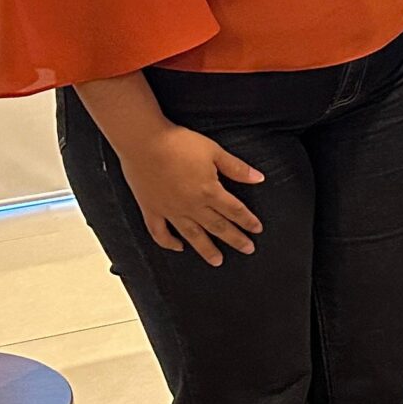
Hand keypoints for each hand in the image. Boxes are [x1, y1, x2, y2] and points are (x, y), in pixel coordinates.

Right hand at [118, 124, 265, 267]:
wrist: (143, 141)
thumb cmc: (179, 143)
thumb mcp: (214, 151)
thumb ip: (236, 168)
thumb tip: (259, 178)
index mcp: (209, 191)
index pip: (234, 211)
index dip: (248, 221)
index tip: (257, 230)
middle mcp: (191, 205)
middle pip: (218, 227)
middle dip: (235, 239)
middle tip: (248, 249)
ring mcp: (170, 210)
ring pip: (192, 235)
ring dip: (206, 249)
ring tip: (218, 261)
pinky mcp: (151, 210)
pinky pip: (160, 232)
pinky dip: (169, 243)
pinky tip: (179, 248)